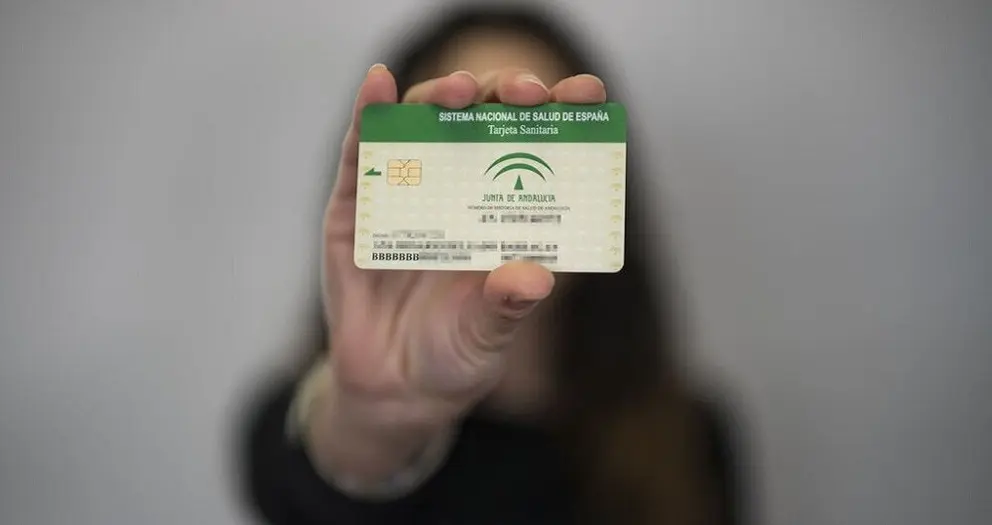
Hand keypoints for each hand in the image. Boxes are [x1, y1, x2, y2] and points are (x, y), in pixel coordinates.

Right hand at [316, 65, 607, 478]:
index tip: (586, 93)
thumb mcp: (488, 335)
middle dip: (506, 94)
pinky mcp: (354, 209)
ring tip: (460, 92)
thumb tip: (536, 277)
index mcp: (503, 211)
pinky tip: (379, 84)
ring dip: (441, 96)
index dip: (561, 112)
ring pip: (423, 124)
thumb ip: (507, 307)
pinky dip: (367, 115)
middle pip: (482, 119)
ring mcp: (405, 193)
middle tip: (525, 94)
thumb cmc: (454, 355)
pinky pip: (359, 154)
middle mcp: (458, 190)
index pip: (537, 145)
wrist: (393, 391)